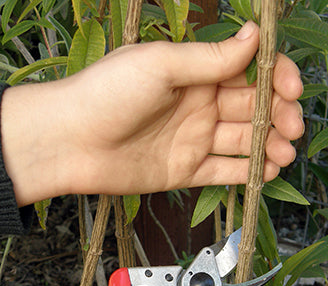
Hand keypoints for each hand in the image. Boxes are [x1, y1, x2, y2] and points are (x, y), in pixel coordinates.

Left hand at [2, 20, 303, 205]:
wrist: (70, 142)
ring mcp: (192, 139)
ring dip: (269, 145)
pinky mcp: (184, 170)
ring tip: (286, 152)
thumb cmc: (105, 94)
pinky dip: (247, 172)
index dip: (274, 77)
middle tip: (293, 125)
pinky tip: (267, 170)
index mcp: (193, 72)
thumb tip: (253, 36)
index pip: (247, 70)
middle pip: (250, 107)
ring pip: (242, 141)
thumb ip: (209, 59)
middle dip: (277, 115)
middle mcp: (197, 104)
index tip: (291, 88)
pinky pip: (223, 171)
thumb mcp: (161, 65)